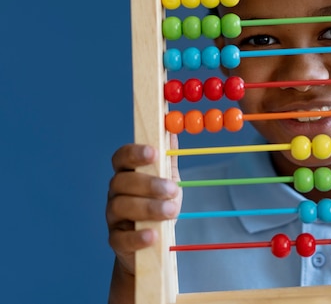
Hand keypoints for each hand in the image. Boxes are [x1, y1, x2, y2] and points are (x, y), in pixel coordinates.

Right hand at [106, 138, 180, 301]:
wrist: (152, 244)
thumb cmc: (159, 205)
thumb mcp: (168, 180)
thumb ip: (168, 159)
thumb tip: (172, 131)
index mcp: (128, 174)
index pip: (121, 157)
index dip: (134, 152)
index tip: (153, 152)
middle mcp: (116, 193)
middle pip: (121, 182)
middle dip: (148, 184)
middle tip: (173, 190)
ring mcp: (113, 217)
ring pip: (120, 206)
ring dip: (148, 208)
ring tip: (172, 212)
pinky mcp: (116, 241)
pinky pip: (120, 238)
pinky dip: (137, 236)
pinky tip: (153, 234)